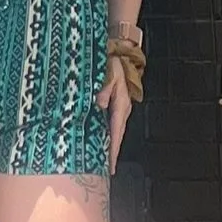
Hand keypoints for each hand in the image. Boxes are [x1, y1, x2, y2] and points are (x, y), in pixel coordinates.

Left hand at [96, 54, 133, 170]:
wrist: (118, 51)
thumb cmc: (112, 61)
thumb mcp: (108, 71)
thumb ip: (103, 87)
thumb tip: (99, 103)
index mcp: (121, 103)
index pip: (116, 132)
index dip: (113, 150)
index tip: (110, 167)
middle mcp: (122, 107)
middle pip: (116, 135)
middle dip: (112, 152)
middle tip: (106, 170)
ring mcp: (119, 106)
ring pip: (114, 130)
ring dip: (109, 144)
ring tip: (103, 160)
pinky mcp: (114, 103)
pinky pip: (110, 123)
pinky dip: (106, 134)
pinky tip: (100, 140)